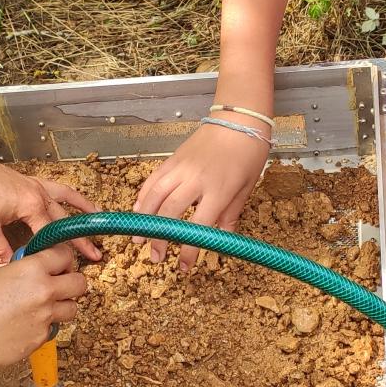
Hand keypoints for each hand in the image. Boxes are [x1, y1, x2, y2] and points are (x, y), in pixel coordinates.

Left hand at [0, 147, 100, 265]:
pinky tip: (75, 199)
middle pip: (64, 221)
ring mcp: (35, 185)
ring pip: (66, 201)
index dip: (59, 253)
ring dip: (82, 212)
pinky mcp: (29, 181)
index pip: (51, 235)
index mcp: (30, 206)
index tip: (66, 267)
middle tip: (94, 255)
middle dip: (79, 240)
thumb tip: (9, 267)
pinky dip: (69, 194)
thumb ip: (0, 249)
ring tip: (98, 220)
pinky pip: (56, 188)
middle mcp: (38, 194)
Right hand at [0, 246, 87, 377]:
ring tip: (44, 307)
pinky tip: (25, 325)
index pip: (65, 256)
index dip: (63, 259)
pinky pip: (52, 329)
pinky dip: (44, 327)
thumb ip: (20, 272)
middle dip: (72, 283)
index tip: (60, 263)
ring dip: (62, 306)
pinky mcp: (41, 339)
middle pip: (80, 284)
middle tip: (60, 285)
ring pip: (72, 309)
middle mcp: (44, 292)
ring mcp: (45, 318)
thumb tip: (30, 274)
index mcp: (31, 269)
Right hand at [132, 124, 267, 267]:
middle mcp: (196, 179)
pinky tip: (138, 211)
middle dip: (160, 237)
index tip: (183, 267)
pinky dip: (143, 196)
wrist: (238, 119)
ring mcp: (181, 167)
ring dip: (144, 219)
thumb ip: (230, 216)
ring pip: (155, 195)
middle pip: (170, 212)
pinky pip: (153, 179)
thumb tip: (222, 241)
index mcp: (218, 190)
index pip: (198, 226)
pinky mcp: (172, 159)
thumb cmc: (248, 153)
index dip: (188, 250)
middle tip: (156, 256)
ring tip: (138, 239)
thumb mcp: (246, 188)